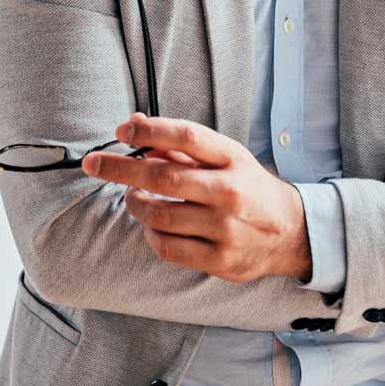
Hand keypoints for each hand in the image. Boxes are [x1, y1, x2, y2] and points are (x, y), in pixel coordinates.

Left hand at [84, 114, 310, 283]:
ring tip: (133, 198)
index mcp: (232, 158)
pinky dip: (150, 234)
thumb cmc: (246, 187)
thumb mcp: (223, 157)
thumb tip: (134, 125)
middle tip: (94, 163)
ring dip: (135, 204)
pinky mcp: (219, 260)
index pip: (186, 136)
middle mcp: (230, 191)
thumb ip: (179, 145)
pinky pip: (166, 247)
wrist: (289, 231)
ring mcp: (225, 228)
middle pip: (163, 178)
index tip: (121, 131)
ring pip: (158, 216)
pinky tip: (152, 225)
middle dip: (120, 169)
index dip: (149, 131)